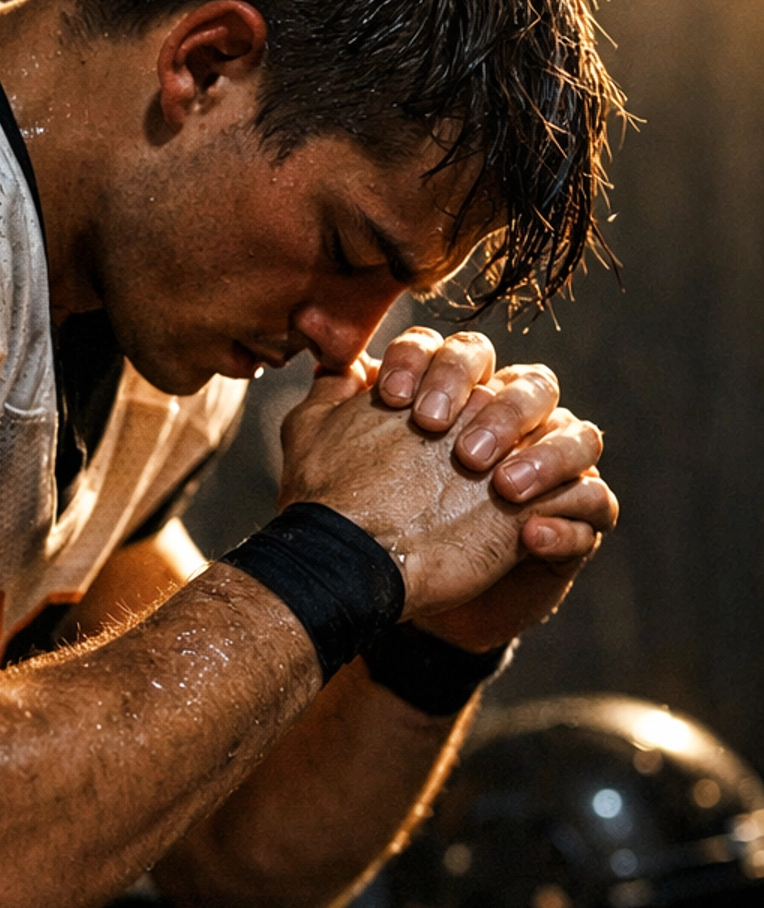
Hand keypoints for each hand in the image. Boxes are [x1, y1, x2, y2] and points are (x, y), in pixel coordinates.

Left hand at [278, 331, 611, 626]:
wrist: (384, 581)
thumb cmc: (361, 504)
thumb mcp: (328, 446)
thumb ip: (330, 388)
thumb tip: (313, 325)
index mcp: (460, 393)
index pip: (464, 354)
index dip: (432, 365)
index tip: (394, 398)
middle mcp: (510, 422)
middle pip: (533, 385)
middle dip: (499, 409)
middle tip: (462, 451)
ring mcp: (545, 470)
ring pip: (580, 437)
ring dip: (548, 456)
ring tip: (505, 486)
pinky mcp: (566, 522)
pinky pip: (594, 508)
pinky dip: (568, 521)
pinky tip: (531, 533)